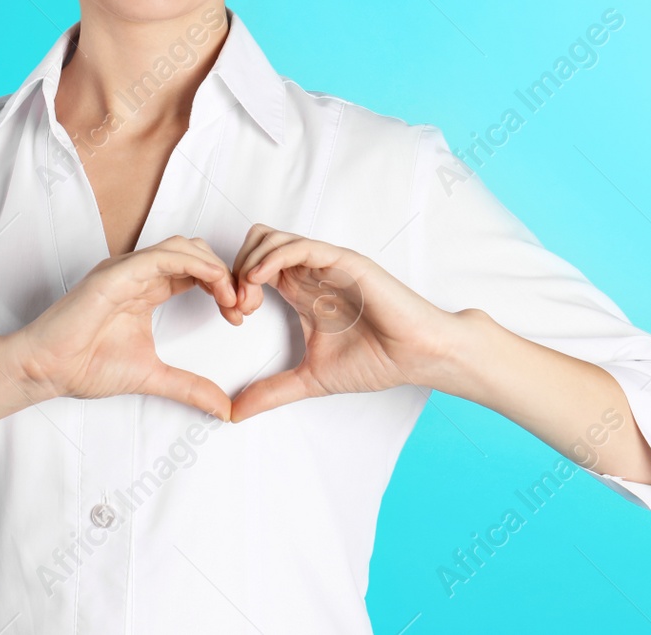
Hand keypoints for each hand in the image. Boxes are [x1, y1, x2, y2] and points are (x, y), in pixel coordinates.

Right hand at [0, 236, 237, 419]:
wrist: (45, 369)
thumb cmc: (85, 367)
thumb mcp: (153, 377)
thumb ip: (189, 387)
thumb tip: (224, 408)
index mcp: (146, 289)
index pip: (197, 272)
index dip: (225, 287)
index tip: (240, 316)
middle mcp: (138, 273)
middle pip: (196, 252)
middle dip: (227, 275)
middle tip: (243, 307)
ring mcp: (127, 269)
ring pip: (184, 247)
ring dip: (216, 269)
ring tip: (231, 300)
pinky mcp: (116, 273)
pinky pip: (164, 255)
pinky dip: (196, 265)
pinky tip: (215, 287)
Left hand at [227, 224, 467, 421]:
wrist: (417, 356)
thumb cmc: (376, 360)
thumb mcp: (310, 379)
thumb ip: (272, 392)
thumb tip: (233, 413)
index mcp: (301, 290)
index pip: (252, 267)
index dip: (234, 287)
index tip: (235, 320)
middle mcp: (310, 272)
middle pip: (254, 244)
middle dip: (236, 270)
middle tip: (239, 307)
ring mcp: (325, 264)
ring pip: (270, 237)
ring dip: (249, 263)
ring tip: (249, 300)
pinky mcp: (343, 262)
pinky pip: (299, 246)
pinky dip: (272, 258)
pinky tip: (259, 281)